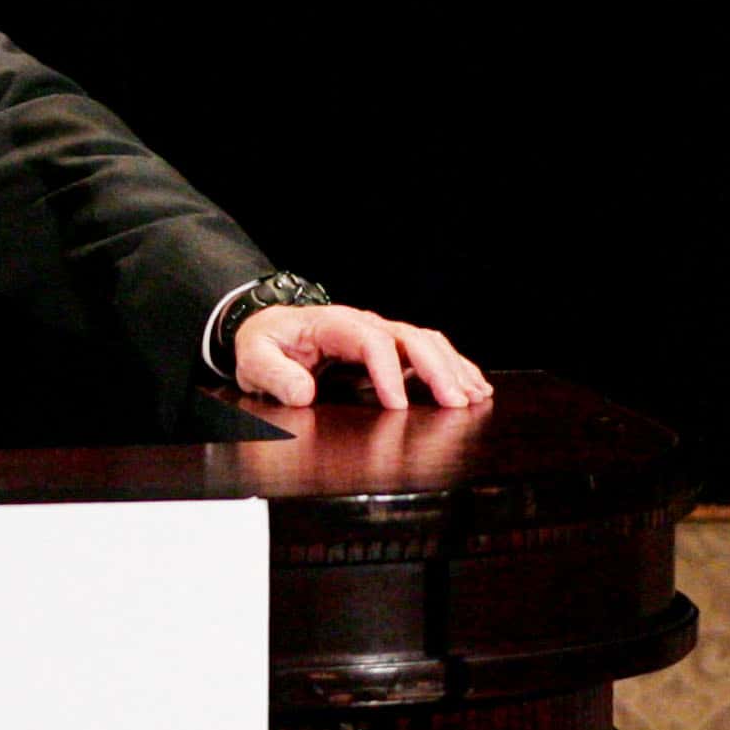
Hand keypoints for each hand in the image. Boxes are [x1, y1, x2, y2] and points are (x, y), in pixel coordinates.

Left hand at [232, 306, 491, 410]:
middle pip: (411, 339)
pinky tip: (473, 386)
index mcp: (333, 323)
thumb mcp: (254, 357)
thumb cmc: (265, 343)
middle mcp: (364, 323)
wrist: (269, 328)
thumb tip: (302, 394)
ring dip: (453, 368)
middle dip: (437, 370)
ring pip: (427, 343)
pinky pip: (427, 352)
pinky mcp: (389, 348)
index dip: (388, 373)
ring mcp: (380, 333)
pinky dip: (453, 368)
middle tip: (456, 403)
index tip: (397, 406)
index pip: (370, 342)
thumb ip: (274, 374)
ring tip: (475, 396)